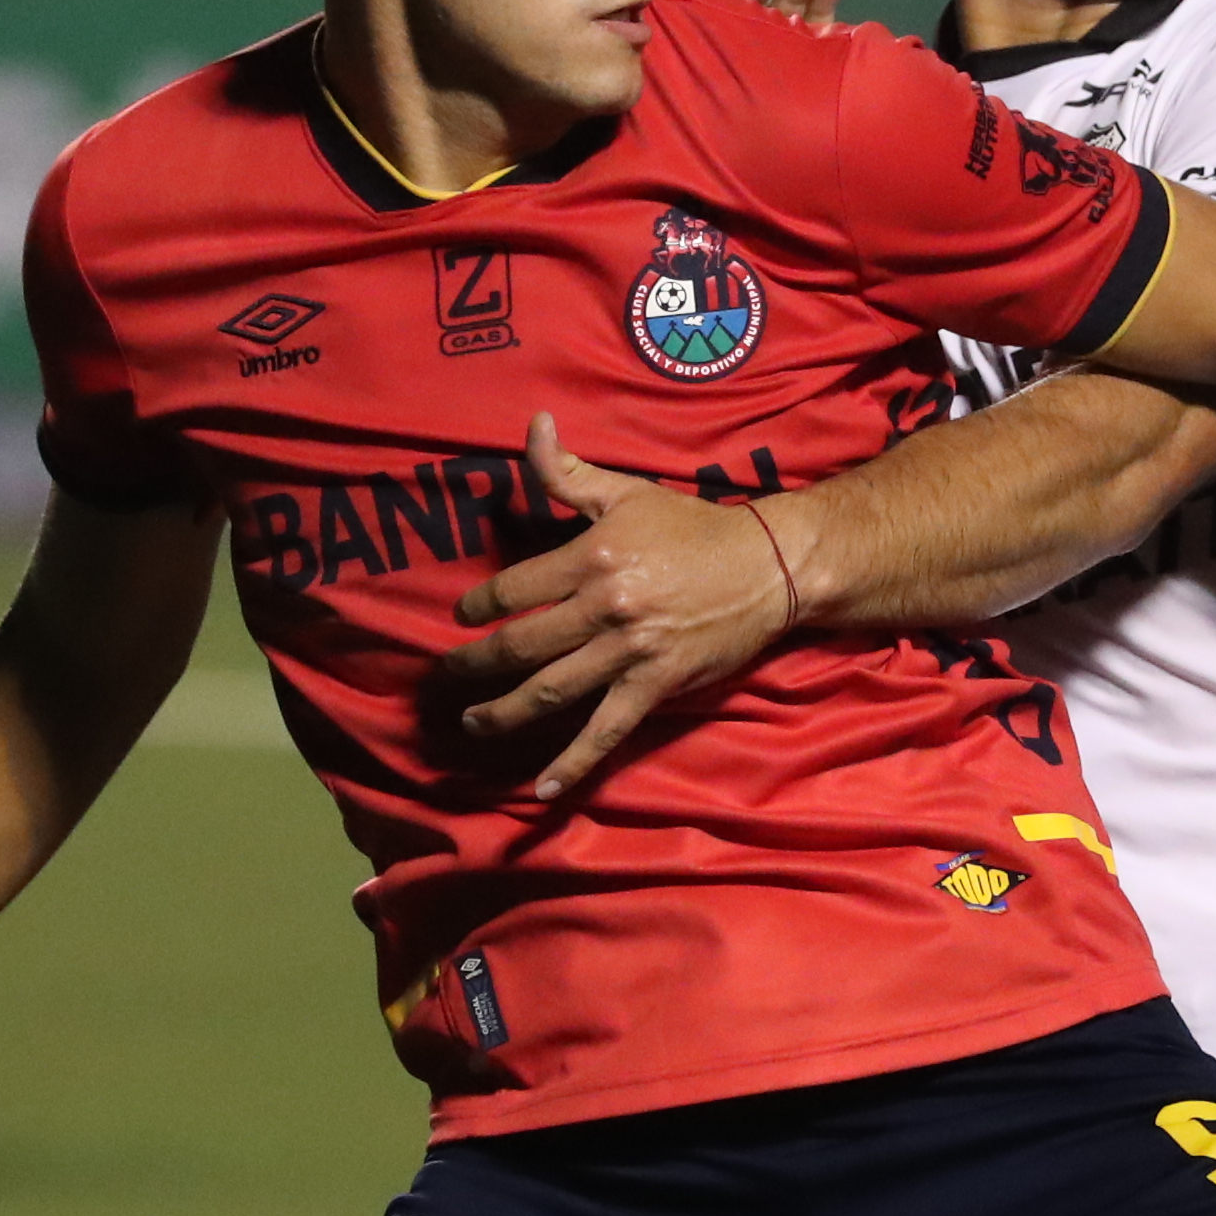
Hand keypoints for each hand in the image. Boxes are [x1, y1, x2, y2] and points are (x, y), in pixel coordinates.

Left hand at [429, 418, 799, 799]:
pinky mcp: (655, 686)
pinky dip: (572, 764)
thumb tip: (531, 424)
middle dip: (475, 663)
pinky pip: (605, 732)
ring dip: (503, 712)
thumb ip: (567, 469)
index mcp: (591, 556)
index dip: (478, 606)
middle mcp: (604, 607)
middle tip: (447, 675)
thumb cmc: (692, 527)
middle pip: (521, 644)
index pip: (514, 588)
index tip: (461, 618)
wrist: (767, 567)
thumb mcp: (626, 491)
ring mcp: (628, 652)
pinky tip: (542, 790)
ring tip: (472, 722)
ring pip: (550, 690)